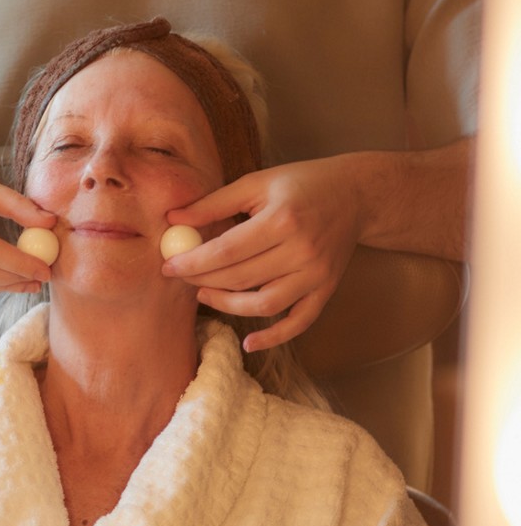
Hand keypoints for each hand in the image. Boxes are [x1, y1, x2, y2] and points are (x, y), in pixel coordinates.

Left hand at [161, 157, 363, 351]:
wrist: (357, 195)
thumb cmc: (300, 184)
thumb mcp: (256, 183)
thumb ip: (214, 203)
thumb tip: (173, 219)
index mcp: (282, 220)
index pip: (226, 251)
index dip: (193, 262)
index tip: (168, 266)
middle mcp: (302, 251)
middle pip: (241, 279)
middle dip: (202, 280)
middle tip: (180, 278)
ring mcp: (316, 275)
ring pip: (264, 305)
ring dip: (227, 306)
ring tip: (203, 293)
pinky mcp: (326, 290)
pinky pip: (298, 322)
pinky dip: (274, 337)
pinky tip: (249, 342)